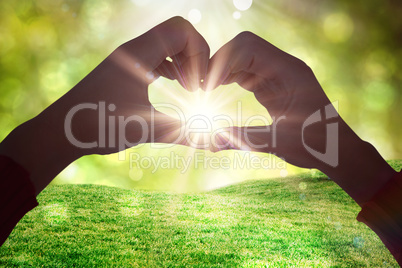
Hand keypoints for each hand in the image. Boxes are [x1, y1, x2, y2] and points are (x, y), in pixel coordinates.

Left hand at [0, 17, 209, 193]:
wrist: (61, 130)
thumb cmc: (98, 127)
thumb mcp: (145, 129)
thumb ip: (183, 133)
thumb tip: (215, 143)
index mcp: (138, 54)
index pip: (181, 30)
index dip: (200, 52)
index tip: (199, 84)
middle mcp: (133, 50)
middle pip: (177, 32)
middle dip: (195, 56)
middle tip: (197, 86)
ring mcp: (128, 58)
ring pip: (167, 44)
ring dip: (184, 61)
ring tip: (190, 87)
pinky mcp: (125, 69)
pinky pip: (156, 56)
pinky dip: (172, 66)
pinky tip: (176, 86)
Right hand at [205, 31, 395, 204]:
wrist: (336, 148)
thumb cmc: (316, 145)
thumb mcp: (278, 143)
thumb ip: (242, 139)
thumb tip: (208, 143)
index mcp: (289, 72)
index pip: (248, 48)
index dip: (223, 61)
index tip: (207, 86)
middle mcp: (283, 67)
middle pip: (243, 47)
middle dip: (219, 63)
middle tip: (202, 87)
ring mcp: (277, 74)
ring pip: (242, 58)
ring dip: (222, 70)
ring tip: (206, 90)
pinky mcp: (272, 85)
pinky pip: (246, 72)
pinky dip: (229, 78)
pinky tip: (218, 91)